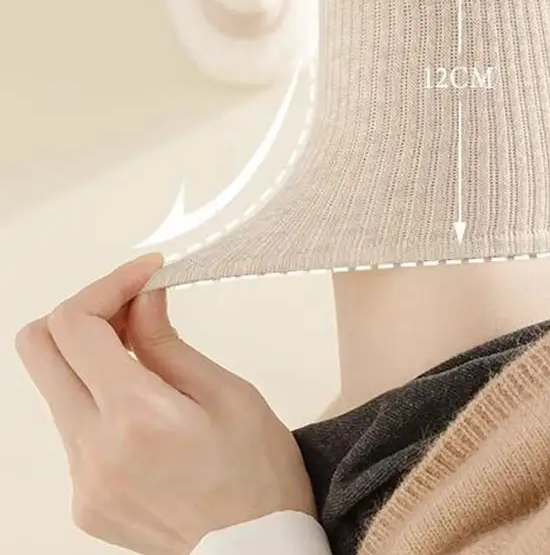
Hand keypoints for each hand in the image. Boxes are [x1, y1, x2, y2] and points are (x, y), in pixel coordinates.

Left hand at [14, 254, 316, 554]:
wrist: (256, 553)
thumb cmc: (258, 474)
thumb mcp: (228, 393)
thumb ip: (168, 344)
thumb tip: (140, 300)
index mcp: (134, 416)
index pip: (74, 326)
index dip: (107, 284)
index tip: (147, 275)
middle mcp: (91, 449)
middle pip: (39, 351)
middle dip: (84, 311)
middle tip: (135, 305)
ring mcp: (81, 479)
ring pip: (58, 389)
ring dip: (95, 356)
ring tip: (152, 352)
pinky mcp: (84, 499)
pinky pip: (75, 429)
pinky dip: (103, 400)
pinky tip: (152, 406)